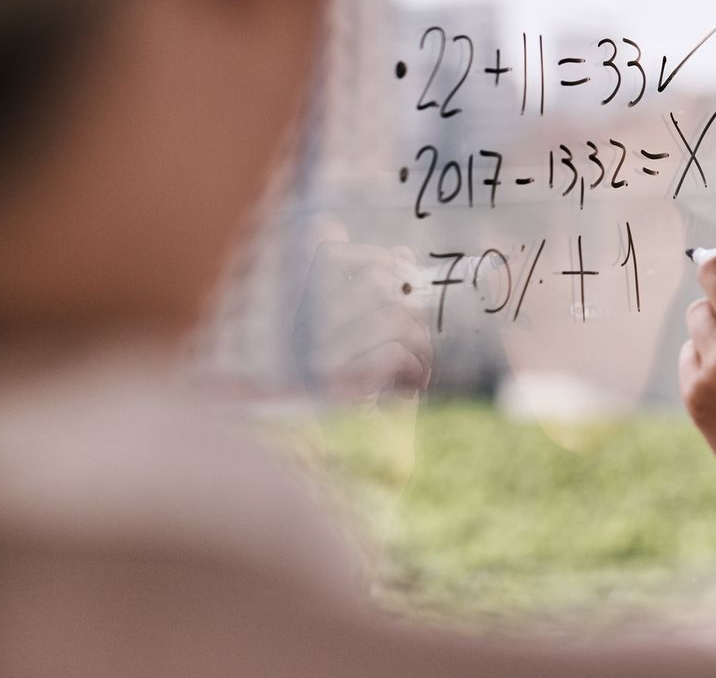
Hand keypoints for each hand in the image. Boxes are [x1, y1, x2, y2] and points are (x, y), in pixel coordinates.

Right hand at [292, 241, 433, 403]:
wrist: (369, 461)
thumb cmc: (375, 397)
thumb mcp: (382, 338)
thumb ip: (385, 294)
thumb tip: (402, 254)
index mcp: (300, 314)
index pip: (329, 254)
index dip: (374, 259)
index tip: (399, 272)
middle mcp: (298, 331)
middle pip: (376, 284)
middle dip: (411, 313)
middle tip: (410, 346)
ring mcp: (314, 357)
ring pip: (394, 318)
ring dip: (418, 347)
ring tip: (407, 375)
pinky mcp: (338, 385)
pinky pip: (397, 351)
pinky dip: (415, 370)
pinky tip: (405, 391)